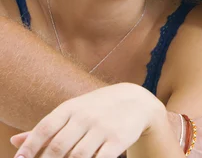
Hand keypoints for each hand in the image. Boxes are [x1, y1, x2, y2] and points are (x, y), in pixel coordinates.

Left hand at [10, 83, 166, 157]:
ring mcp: (102, 128)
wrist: (136, 101)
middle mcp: (85, 116)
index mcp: (70, 108)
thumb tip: (14, 141)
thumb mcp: (73, 111)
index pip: (45, 127)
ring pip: (78, 156)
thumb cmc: (97, 109)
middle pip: (59, 146)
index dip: (30, 146)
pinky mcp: (117, 140)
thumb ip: (47, 128)